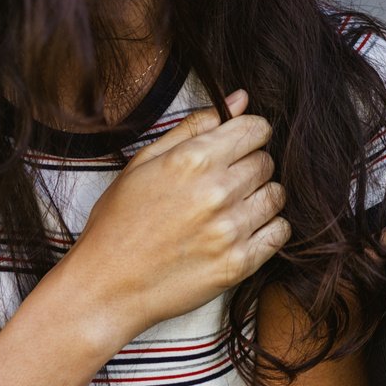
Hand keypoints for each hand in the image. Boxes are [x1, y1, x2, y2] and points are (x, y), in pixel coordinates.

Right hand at [54, 91, 290, 348]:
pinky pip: (280, 232)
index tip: (239, 146)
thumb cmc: (119, 222)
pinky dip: (268, 228)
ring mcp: (230, 230)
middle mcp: (217, 191)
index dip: (249, 134)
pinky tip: (242, 230)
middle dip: (251, 165)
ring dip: (260, 197)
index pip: (256, 128)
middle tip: (225, 182)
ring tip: (232, 207)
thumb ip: (195, 126)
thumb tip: (239, 98)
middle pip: (267, 161)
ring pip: (277, 195)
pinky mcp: (238, 264)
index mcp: (193, 160)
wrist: (105, 287)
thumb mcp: (144, 162)